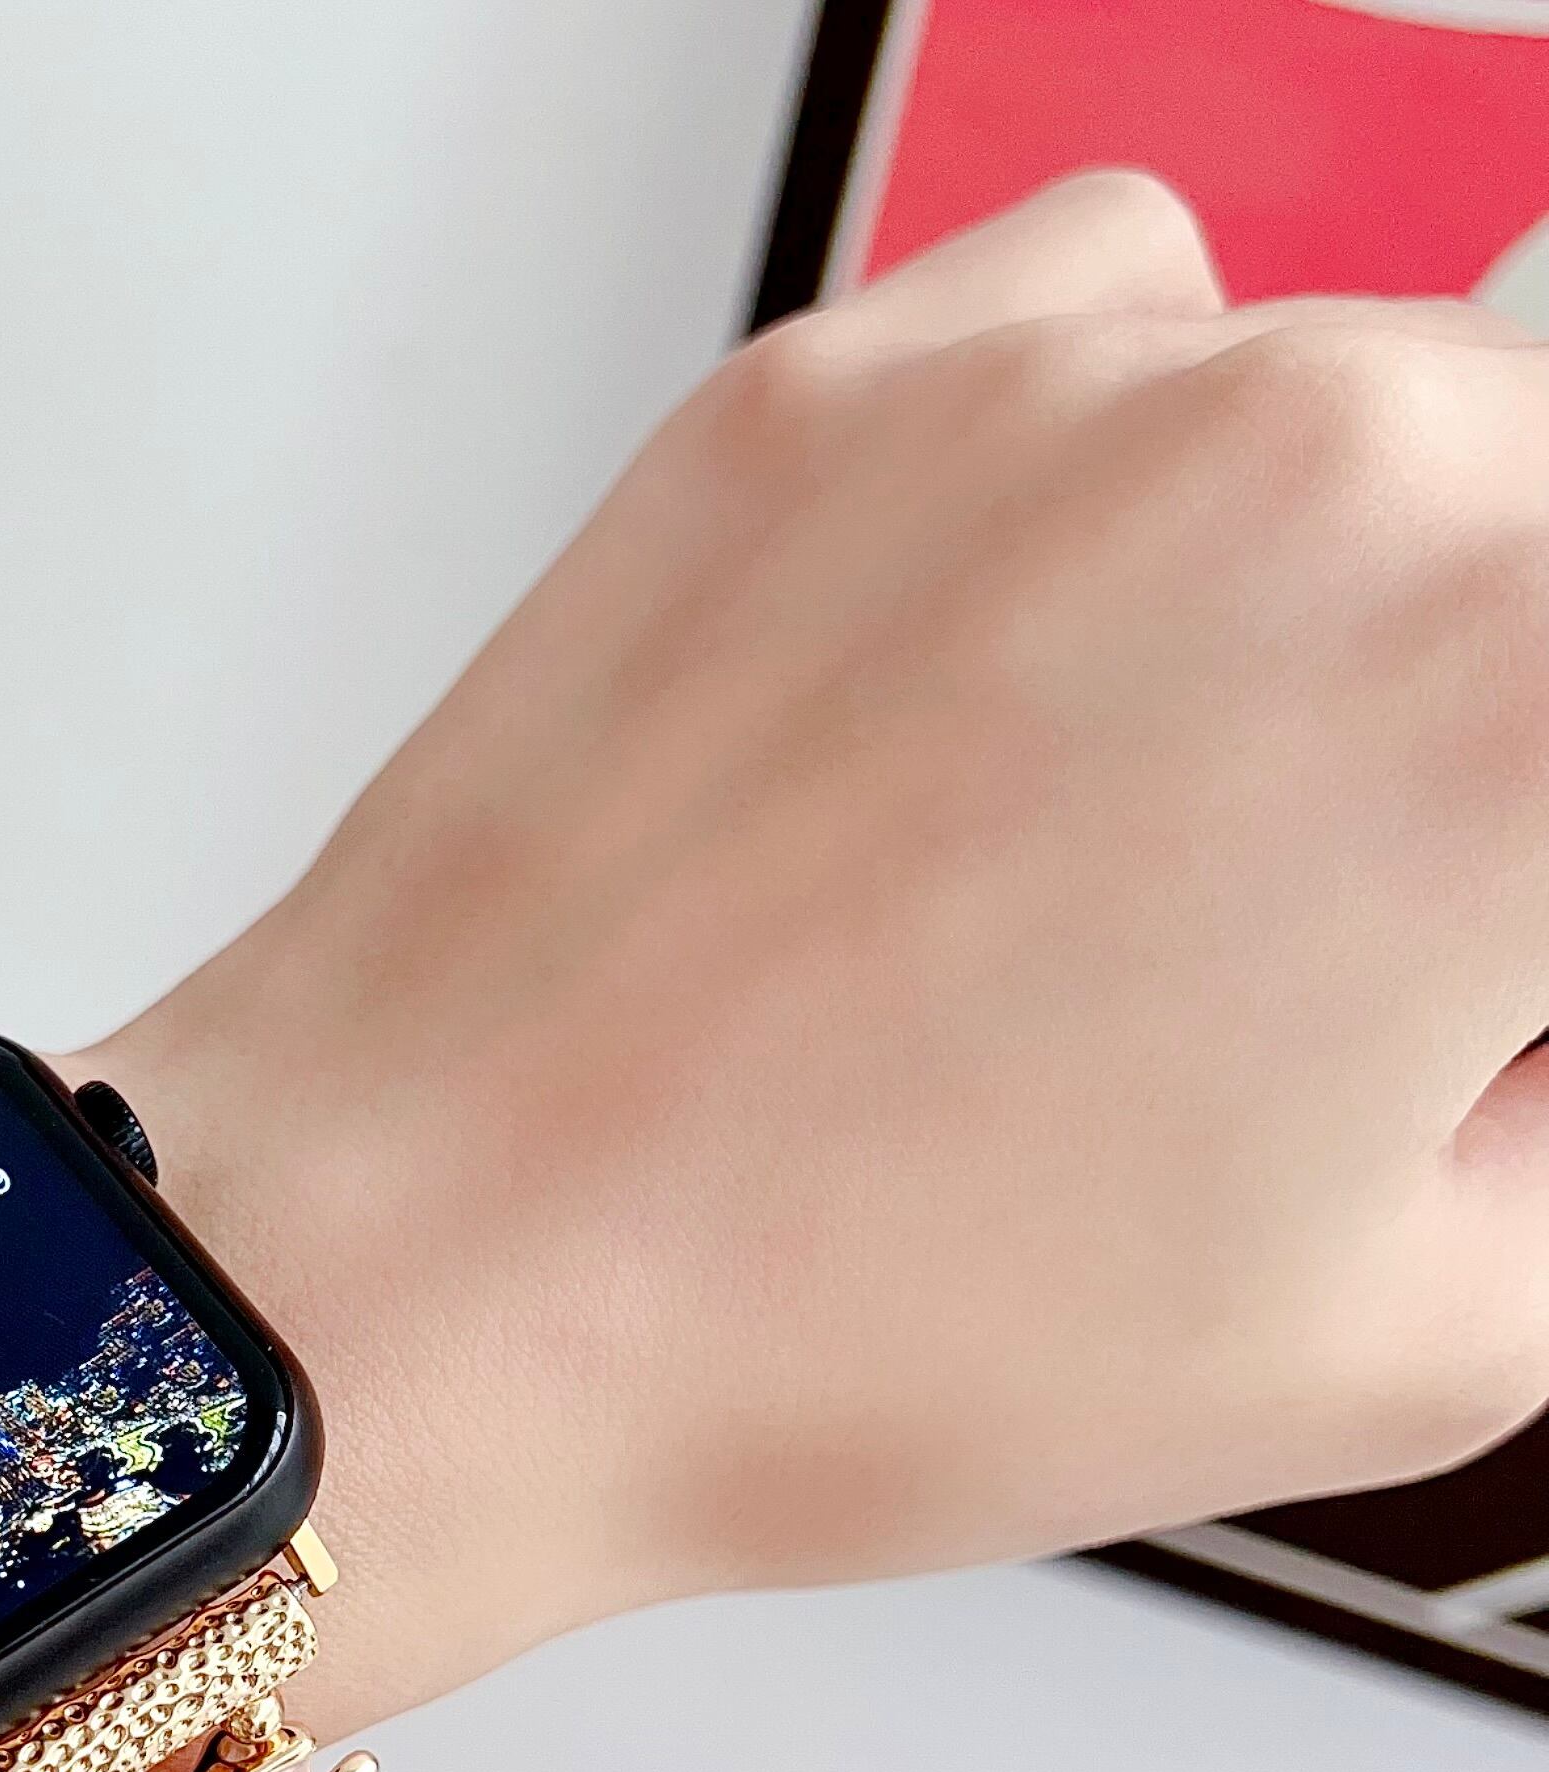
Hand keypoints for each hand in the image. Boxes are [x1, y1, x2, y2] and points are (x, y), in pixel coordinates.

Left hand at [103, 172, 1548, 1725]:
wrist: (440, 1274)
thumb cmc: (828, 1323)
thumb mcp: (1408, 1336)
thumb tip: (1531, 1020)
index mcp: (1529, 690)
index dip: (1517, 906)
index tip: (1460, 969)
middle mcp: (1328, 458)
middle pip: (1536, 531)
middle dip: (1478, 729)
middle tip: (1312, 943)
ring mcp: (1057, 390)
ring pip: (1344, 416)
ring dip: (1305, 593)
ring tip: (1100, 851)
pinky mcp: (836, 386)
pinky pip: (1104, 325)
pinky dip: (1108, 464)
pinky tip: (995, 686)